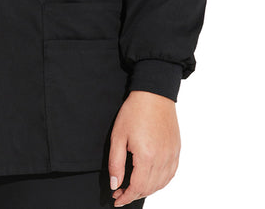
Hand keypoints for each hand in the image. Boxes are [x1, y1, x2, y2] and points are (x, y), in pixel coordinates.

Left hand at [108, 90, 180, 205]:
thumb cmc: (134, 111)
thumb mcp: (118, 136)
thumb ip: (116, 163)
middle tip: (121, 193)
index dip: (126, 197)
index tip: (116, 199)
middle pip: (149, 188)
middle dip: (134, 194)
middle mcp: (162, 159)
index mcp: (147, 156)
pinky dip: (160, 182)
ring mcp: (172, 155)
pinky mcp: (176, 150)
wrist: (154, 94)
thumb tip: (115, 184)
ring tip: (133, 187)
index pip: (137, 187)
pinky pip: (170, 174)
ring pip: (161, 184)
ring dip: (147, 190)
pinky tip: (151, 180)